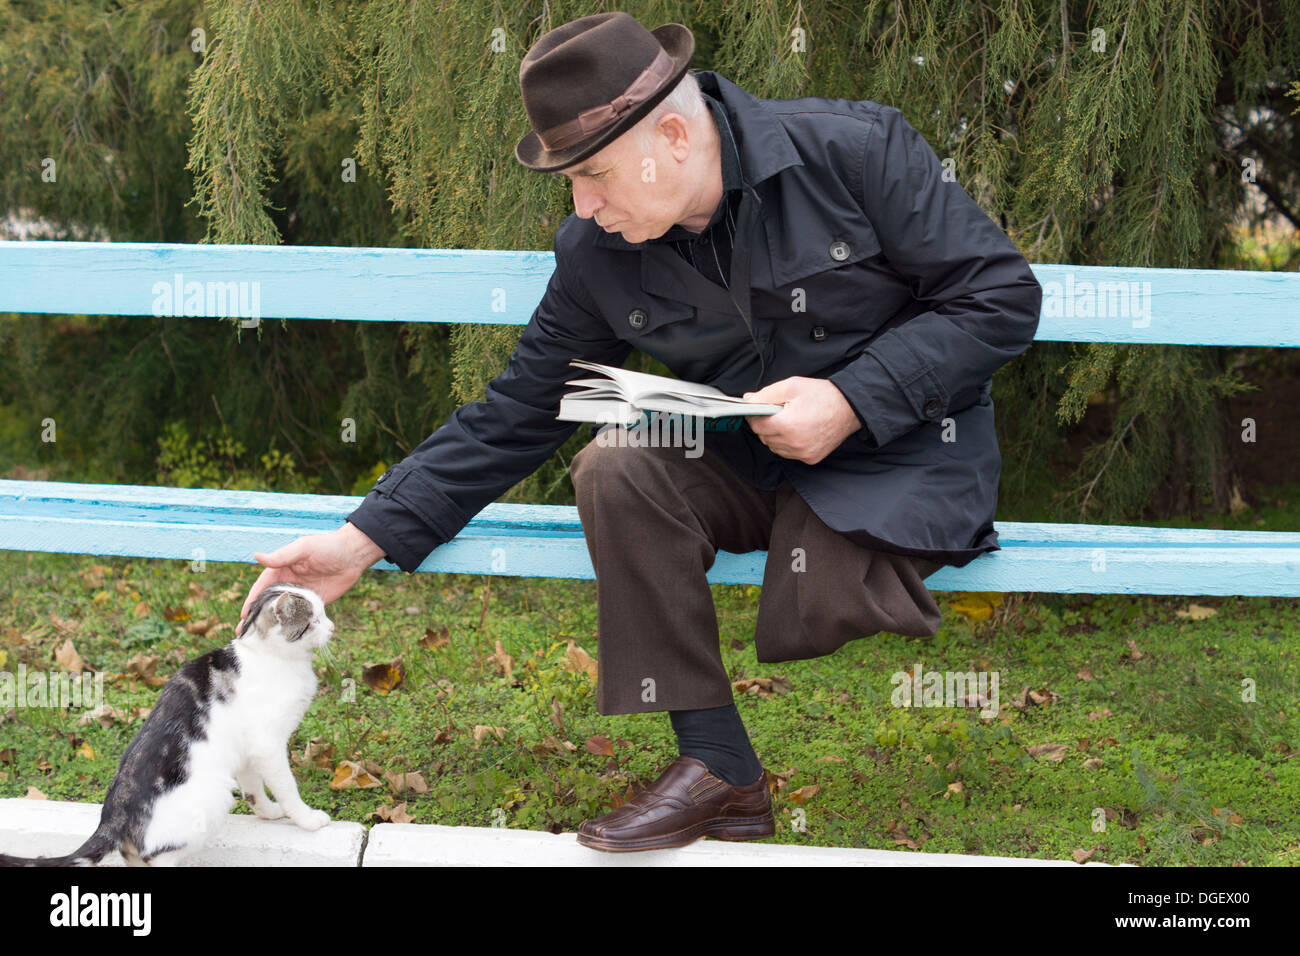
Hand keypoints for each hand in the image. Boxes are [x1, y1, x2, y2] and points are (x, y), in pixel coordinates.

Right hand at [237, 522, 384, 635]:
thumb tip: (256, 556)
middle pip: (270, 603)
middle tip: (246, 635)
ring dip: (275, 626)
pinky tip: (289, 640)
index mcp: (281, 570)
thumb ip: (282, 556)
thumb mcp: (303, 548)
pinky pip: (304, 617)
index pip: (262, 588)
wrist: (354, 554)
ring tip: (263, 642)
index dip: (252, 602)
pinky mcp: (316, 604)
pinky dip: (296, 627)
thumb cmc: (327, 546)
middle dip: (258, 618)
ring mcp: (302, 595)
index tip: (243, 617)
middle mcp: (289, 584)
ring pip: (285, 613)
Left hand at [742, 376, 862, 464]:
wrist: (850, 407)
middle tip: (779, 412)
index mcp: (787, 425)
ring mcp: (803, 453)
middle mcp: (794, 443)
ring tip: (790, 421)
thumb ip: (766, 394)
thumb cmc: (822, 395)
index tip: (759, 409)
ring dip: (776, 436)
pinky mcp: (811, 458)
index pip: (756, 425)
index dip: (755, 416)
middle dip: (767, 425)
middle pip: (764, 437)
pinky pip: (789, 453)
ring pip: (775, 447)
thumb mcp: (792, 386)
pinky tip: (798, 431)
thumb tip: (747, 400)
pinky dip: (788, 444)